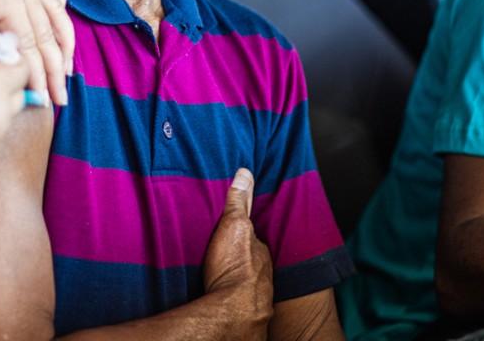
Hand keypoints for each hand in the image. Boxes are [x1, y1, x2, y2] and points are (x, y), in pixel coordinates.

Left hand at [0, 0, 74, 105]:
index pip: (28, 44)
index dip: (36, 75)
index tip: (42, 99)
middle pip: (47, 33)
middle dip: (56, 68)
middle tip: (61, 98)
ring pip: (55, 10)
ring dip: (64, 42)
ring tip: (69, 68)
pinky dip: (59, 5)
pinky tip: (62, 20)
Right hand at [203, 169, 274, 336]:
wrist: (235, 310)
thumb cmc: (234, 268)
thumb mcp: (233, 225)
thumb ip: (239, 202)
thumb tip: (244, 173)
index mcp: (259, 251)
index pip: (253, 237)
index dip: (244, 234)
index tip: (235, 234)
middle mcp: (262, 271)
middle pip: (252, 259)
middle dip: (242, 257)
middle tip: (225, 255)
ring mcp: (257, 292)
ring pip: (248, 279)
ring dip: (238, 277)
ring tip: (221, 276)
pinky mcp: (246, 310)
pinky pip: (241, 298)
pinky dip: (233, 296)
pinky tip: (222, 297)